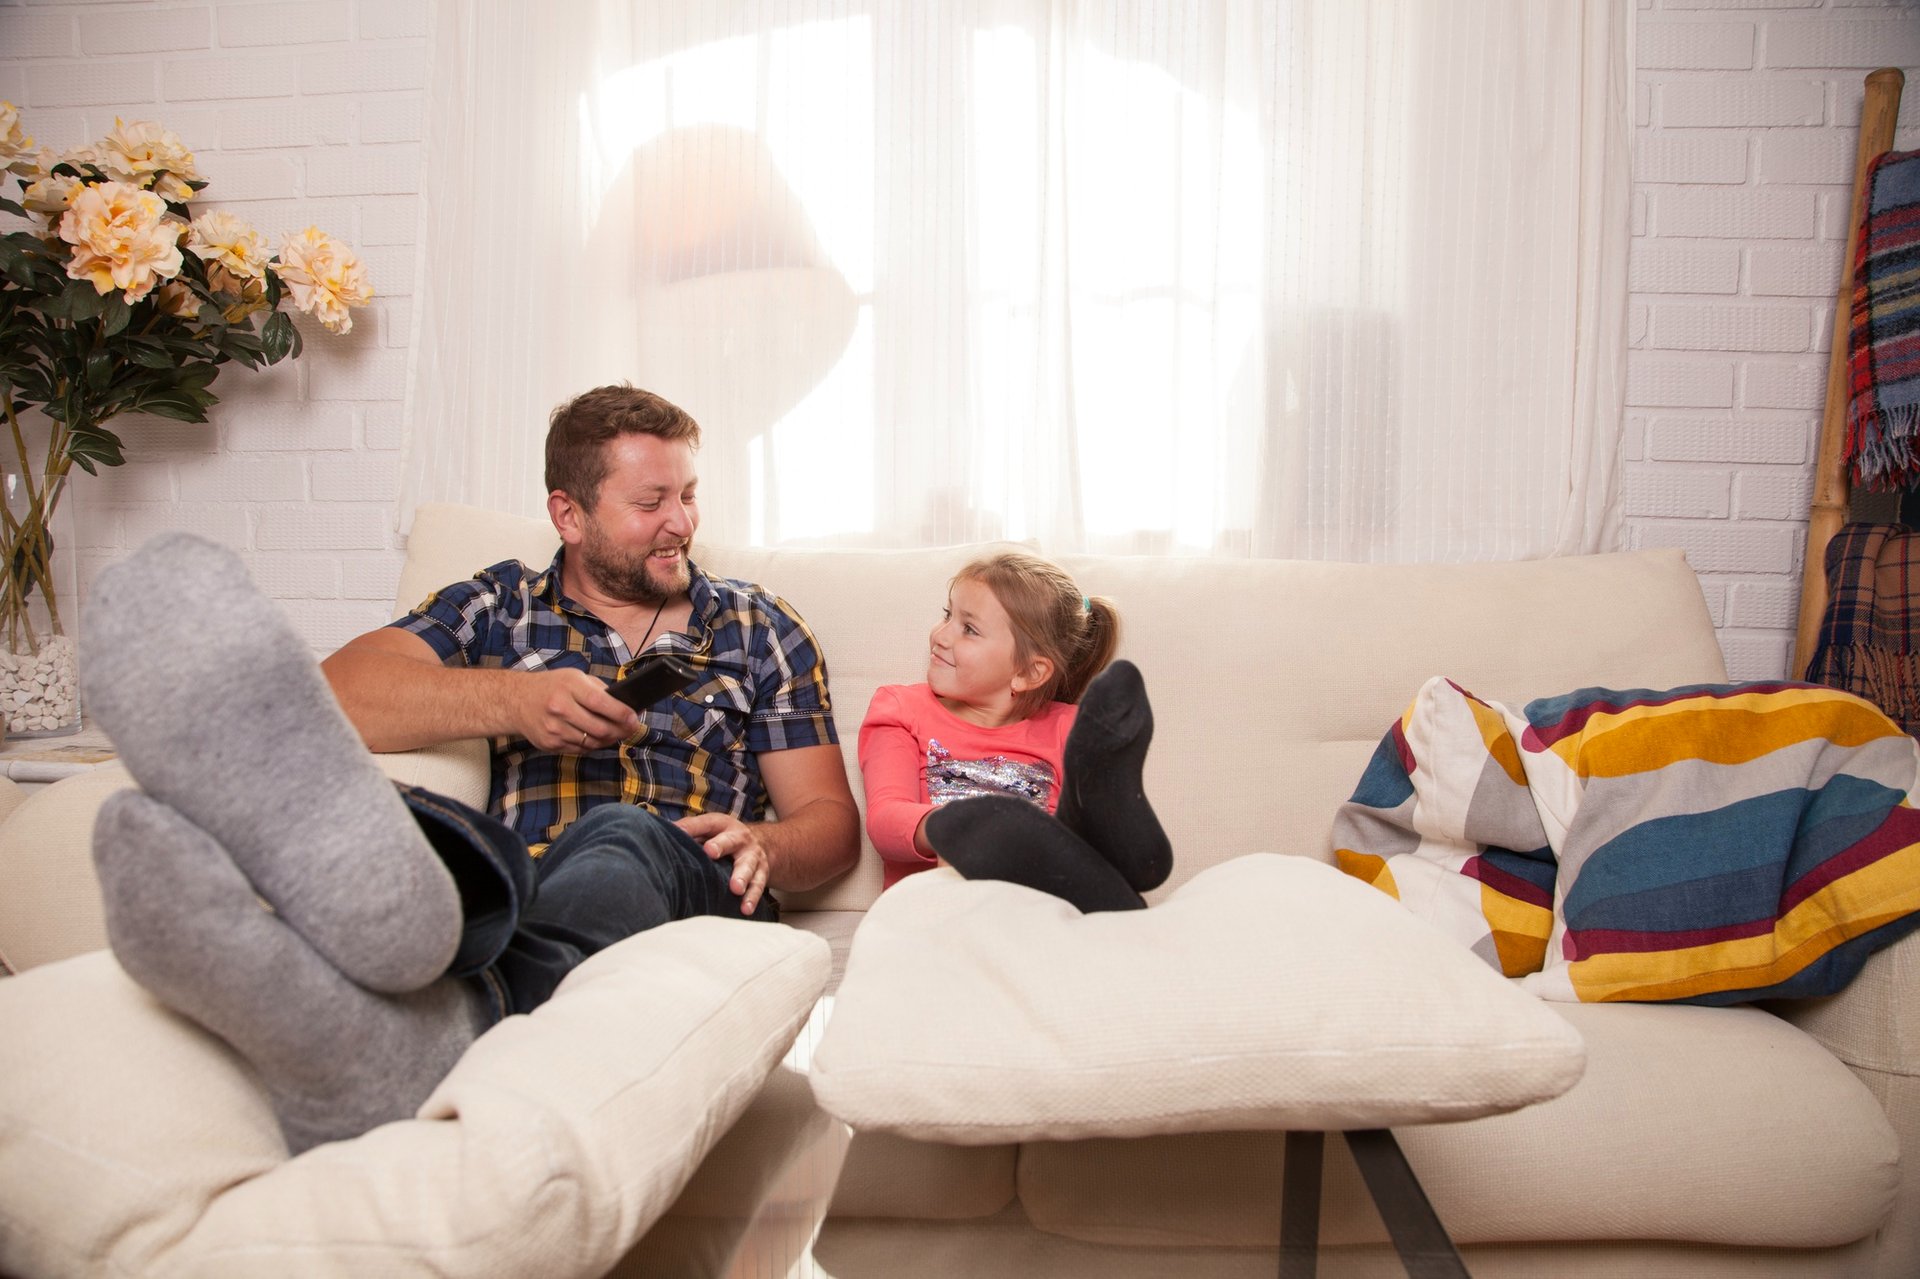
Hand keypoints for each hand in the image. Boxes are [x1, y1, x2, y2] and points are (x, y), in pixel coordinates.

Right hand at [515, 669, 639, 753]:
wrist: (516, 700)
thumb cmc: (551, 687)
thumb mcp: (574, 678)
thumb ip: (598, 690)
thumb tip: (624, 706)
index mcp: (568, 687)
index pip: (601, 703)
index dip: (621, 713)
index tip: (634, 718)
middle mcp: (560, 708)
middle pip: (599, 728)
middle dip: (621, 731)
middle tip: (630, 728)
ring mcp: (554, 729)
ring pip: (592, 743)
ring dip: (608, 740)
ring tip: (616, 732)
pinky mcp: (550, 744)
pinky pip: (580, 749)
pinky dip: (592, 745)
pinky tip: (596, 737)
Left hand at [675, 812, 771, 914]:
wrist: (762, 844)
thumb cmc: (724, 838)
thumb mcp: (709, 829)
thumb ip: (688, 831)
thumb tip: (662, 833)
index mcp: (722, 825)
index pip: (706, 824)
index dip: (694, 828)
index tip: (682, 833)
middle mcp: (740, 838)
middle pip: (731, 841)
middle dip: (721, 846)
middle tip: (711, 853)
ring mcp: (753, 856)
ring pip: (748, 866)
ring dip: (742, 877)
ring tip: (736, 889)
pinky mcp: (762, 873)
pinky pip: (758, 886)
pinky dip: (752, 898)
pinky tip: (745, 909)